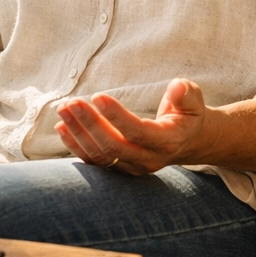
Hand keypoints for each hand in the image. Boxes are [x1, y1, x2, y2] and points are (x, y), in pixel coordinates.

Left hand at [54, 78, 214, 175]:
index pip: (138, 131)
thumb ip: (186, 93)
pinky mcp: (120, 169)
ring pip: (101, 156)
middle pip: (114, 146)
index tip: (97, 96)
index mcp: (167, 141)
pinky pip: (95, 162)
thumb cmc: (188, 114)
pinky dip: (76, 146)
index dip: (116, 116)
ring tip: (63, 110)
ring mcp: (133, 167)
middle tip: (72, 102)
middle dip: (90, 124)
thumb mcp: (194, 100)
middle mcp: (149, 159)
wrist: (188, 141)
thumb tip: (177, 87)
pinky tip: (61, 127)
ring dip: (78, 133)